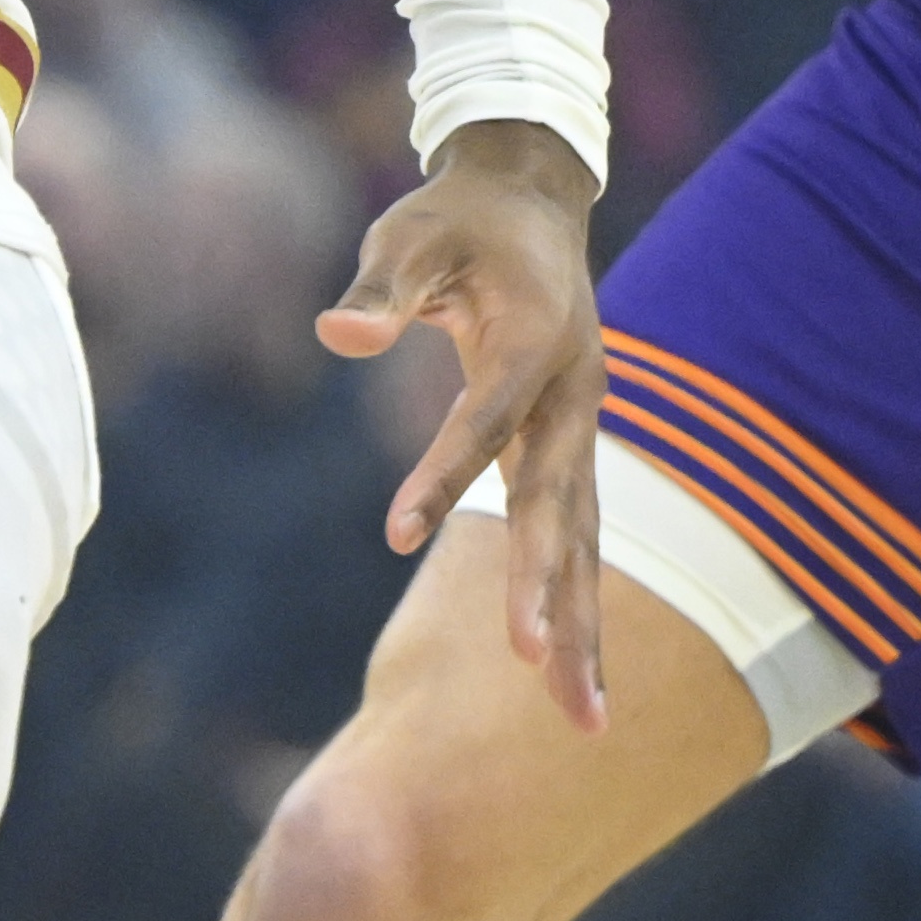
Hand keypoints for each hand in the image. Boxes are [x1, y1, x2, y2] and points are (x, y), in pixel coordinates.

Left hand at [318, 117, 605, 728]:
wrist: (533, 197)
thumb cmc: (456, 218)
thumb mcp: (409, 235)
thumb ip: (379, 291)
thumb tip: (334, 334)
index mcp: (536, 339)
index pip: (484, 421)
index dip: (442, 475)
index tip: (393, 534)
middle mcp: (574, 395)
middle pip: (557, 501)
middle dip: (546, 584)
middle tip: (535, 664)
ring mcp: (581, 428)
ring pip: (582, 538)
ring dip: (584, 626)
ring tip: (585, 723)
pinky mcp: (572, 449)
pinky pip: (575, 536)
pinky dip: (578, 603)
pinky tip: (577, 678)